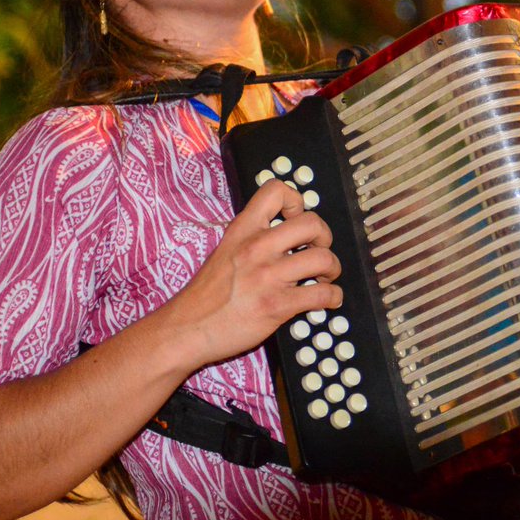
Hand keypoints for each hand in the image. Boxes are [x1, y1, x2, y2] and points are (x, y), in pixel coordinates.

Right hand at [167, 178, 342, 366]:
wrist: (187, 328)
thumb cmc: (205, 295)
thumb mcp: (224, 251)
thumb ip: (251, 239)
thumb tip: (284, 236)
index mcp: (243, 230)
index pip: (276, 191)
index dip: (297, 201)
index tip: (297, 218)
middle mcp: (257, 248)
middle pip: (312, 223)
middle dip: (324, 237)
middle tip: (318, 250)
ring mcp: (268, 276)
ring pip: (323, 258)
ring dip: (332, 269)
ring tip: (324, 277)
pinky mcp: (277, 305)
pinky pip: (322, 294)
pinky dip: (332, 297)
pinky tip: (326, 300)